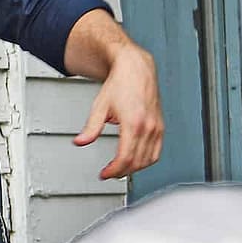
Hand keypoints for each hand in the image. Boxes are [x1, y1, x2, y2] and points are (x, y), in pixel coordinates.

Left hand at [73, 43, 162, 179]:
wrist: (135, 68)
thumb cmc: (120, 83)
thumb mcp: (100, 106)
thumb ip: (91, 128)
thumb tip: (80, 142)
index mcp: (133, 123)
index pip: (125, 158)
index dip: (113, 171)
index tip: (105, 174)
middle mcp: (148, 126)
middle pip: (137, 162)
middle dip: (121, 172)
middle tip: (110, 173)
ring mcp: (157, 127)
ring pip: (149, 160)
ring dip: (134, 168)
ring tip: (121, 169)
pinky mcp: (161, 126)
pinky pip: (157, 151)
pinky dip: (147, 160)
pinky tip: (136, 160)